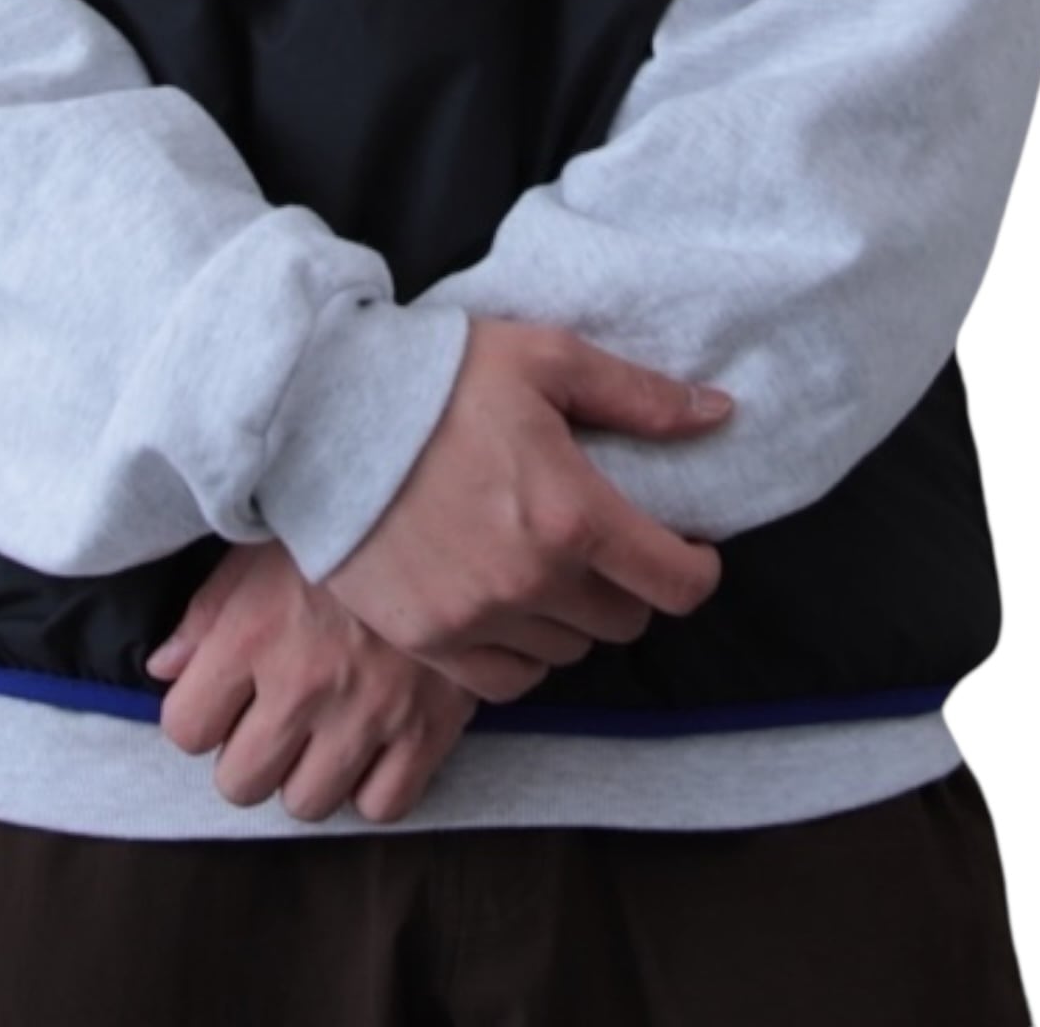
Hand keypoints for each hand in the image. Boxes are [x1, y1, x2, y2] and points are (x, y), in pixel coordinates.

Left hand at [146, 537, 480, 823]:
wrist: (450, 510)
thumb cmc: (348, 521)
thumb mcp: (265, 542)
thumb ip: (207, 610)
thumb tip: (164, 669)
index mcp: (253, 632)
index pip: (185, 728)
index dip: (198, 715)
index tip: (220, 696)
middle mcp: (304, 682)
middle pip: (240, 782)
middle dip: (248, 756)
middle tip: (272, 718)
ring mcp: (369, 712)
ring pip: (307, 803)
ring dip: (307, 774)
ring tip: (322, 730)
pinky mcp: (429, 729)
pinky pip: (382, 806)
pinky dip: (373, 786)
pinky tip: (372, 743)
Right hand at [321, 316, 735, 702]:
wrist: (320, 411)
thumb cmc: (439, 376)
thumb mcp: (548, 359)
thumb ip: (639, 396)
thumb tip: (719, 414)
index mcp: (574, 514)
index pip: (678, 584)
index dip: (697, 569)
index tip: (686, 549)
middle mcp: (533, 582)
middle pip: (624, 621)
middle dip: (630, 584)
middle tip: (603, 542)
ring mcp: (475, 619)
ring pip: (568, 651)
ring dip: (574, 616)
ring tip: (548, 566)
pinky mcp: (426, 640)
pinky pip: (507, 679)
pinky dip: (522, 651)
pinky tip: (507, 605)